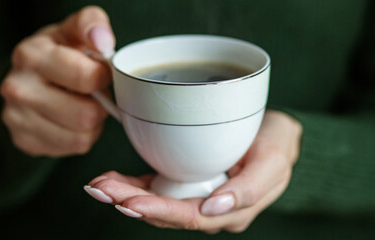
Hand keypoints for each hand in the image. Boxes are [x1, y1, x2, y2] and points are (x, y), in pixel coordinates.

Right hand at [0, 6, 114, 156]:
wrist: (25, 77)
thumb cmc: (58, 52)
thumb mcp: (73, 30)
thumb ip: (91, 24)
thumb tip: (102, 40)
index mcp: (31, 56)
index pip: (86, 77)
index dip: (104, 76)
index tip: (100, 72)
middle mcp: (18, 88)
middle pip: (86, 115)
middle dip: (100, 105)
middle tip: (94, 94)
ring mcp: (17, 118)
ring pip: (81, 136)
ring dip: (92, 124)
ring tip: (82, 106)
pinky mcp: (23, 141)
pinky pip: (73, 148)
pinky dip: (80, 137)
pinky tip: (71, 121)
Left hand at [83, 110, 301, 232]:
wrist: (278, 132)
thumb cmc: (277, 145)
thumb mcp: (274, 161)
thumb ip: (249, 189)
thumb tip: (212, 209)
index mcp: (231, 212)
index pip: (190, 217)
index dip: (158, 211)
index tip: (130, 201)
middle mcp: (209, 210)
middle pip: (165, 212)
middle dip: (129, 202)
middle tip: (100, 189)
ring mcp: (195, 196)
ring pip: (155, 202)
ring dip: (124, 194)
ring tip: (97, 185)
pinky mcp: (186, 181)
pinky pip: (155, 188)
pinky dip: (131, 183)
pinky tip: (110, 178)